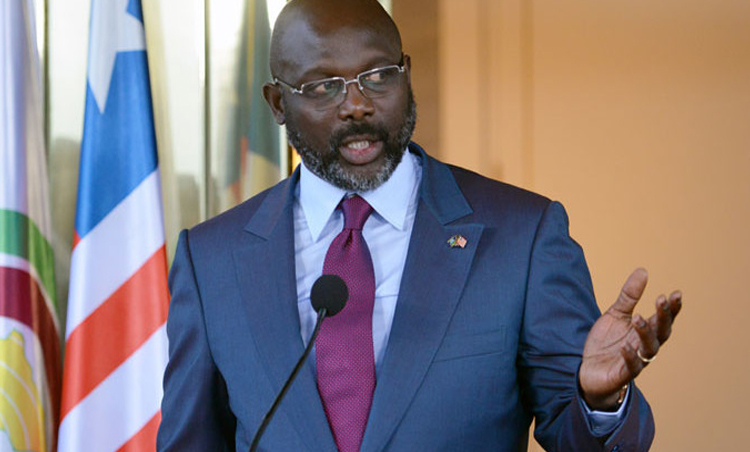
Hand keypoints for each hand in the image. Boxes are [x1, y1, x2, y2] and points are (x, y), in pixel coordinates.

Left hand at [579, 268, 681, 409]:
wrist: (589, 371)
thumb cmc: (607, 343)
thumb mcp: (615, 315)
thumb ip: (629, 296)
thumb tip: (643, 270)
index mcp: (645, 331)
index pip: (663, 318)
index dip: (671, 308)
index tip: (676, 294)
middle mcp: (644, 346)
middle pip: (661, 331)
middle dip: (664, 316)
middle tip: (662, 299)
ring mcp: (636, 361)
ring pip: (649, 348)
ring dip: (645, 333)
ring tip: (638, 318)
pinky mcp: (623, 374)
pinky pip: (631, 367)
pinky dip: (629, 356)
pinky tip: (625, 346)